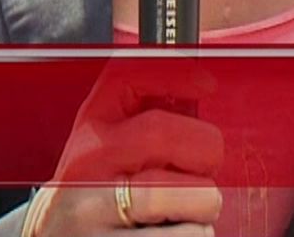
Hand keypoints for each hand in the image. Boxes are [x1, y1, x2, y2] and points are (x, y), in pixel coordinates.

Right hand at [26, 61, 223, 234]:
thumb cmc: (94, 196)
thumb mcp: (105, 153)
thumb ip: (141, 123)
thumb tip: (200, 93)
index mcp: (88, 135)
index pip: (124, 77)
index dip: (173, 72)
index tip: (206, 83)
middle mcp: (87, 169)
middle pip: (163, 133)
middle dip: (205, 150)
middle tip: (204, 168)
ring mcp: (97, 213)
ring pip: (187, 194)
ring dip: (206, 204)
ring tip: (188, 212)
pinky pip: (189, 236)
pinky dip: (197, 233)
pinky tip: (174, 232)